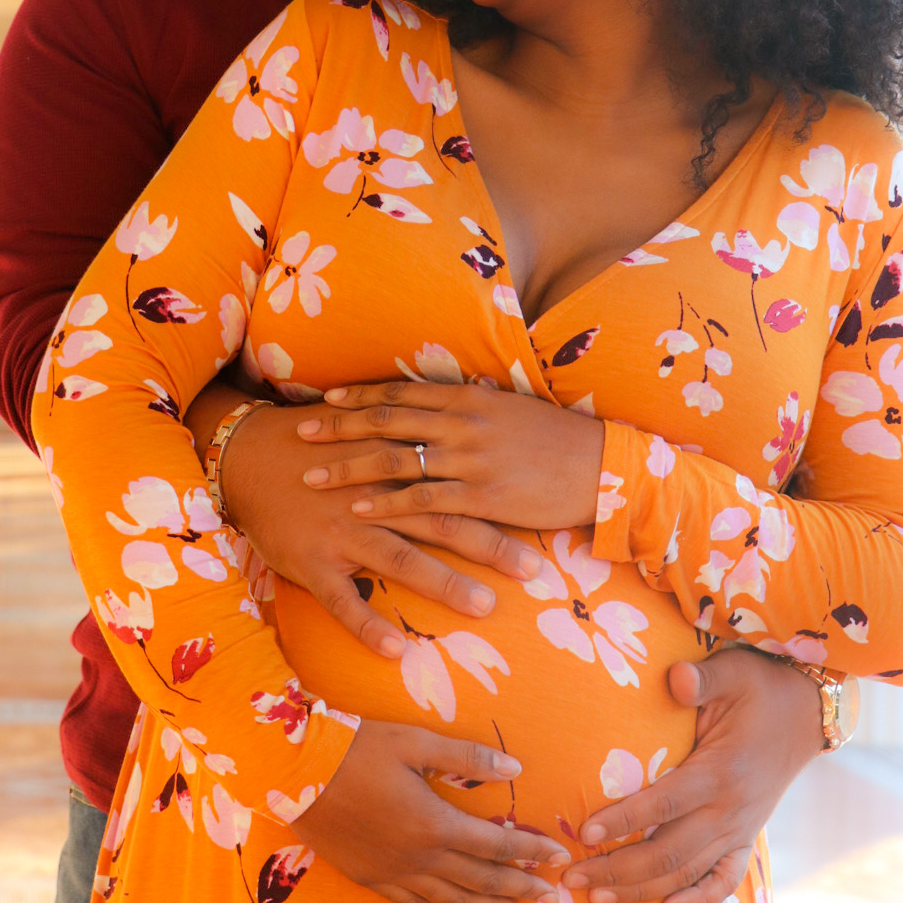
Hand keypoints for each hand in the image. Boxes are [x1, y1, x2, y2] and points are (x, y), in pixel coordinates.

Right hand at [219, 400, 541, 657]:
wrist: (248, 457)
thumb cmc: (317, 449)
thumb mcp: (367, 436)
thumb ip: (414, 448)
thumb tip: (468, 450)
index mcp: (392, 467)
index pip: (455, 485)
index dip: (497, 503)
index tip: (541, 519)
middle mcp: (373, 499)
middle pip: (439, 520)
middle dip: (488, 545)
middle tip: (532, 569)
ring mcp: (341, 533)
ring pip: (399, 558)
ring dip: (443, 583)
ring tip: (484, 607)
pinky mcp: (311, 562)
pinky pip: (341, 601)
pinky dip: (367, 625)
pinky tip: (395, 649)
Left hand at [295, 379, 604, 531]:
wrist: (602, 467)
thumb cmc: (557, 440)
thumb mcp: (512, 409)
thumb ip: (475, 405)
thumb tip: (453, 395)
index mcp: (467, 398)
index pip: (399, 393)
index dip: (358, 397)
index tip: (325, 401)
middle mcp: (462, 423)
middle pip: (385, 421)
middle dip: (338, 427)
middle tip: (300, 432)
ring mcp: (470, 460)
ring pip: (394, 460)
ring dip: (348, 468)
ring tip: (313, 476)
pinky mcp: (481, 497)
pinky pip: (422, 500)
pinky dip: (386, 504)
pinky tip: (358, 509)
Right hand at [296, 720, 567, 902]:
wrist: (298, 772)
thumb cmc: (358, 749)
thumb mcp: (416, 742)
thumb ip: (466, 758)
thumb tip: (515, 769)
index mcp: (435, 824)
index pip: (496, 845)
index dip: (531, 852)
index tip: (559, 858)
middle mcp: (418, 858)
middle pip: (480, 880)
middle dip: (519, 889)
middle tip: (551, 898)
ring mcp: (393, 873)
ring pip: (451, 901)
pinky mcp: (370, 878)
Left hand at [562, 648, 824, 902]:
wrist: (804, 713)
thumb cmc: (758, 688)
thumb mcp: (732, 673)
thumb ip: (701, 679)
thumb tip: (676, 677)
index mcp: (719, 771)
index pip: (664, 803)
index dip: (624, 820)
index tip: (584, 832)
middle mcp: (730, 810)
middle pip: (668, 852)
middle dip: (618, 869)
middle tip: (573, 877)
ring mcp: (740, 829)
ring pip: (687, 872)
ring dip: (641, 890)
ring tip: (598, 899)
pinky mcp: (747, 838)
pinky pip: (725, 880)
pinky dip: (698, 900)